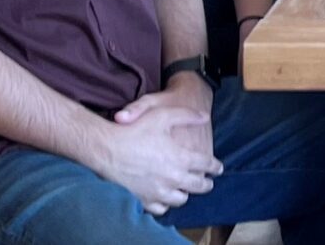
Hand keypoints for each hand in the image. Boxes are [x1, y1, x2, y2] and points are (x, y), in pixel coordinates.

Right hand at [99, 103, 220, 214]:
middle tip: (208, 182)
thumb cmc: (134, 130)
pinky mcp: (143, 199)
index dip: (215, 166)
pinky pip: (160, 208)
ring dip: (185, 193)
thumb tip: (205, 117)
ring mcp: (158, 191)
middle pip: (199, 186)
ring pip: (181, 199)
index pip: (207, 165)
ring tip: (186, 189)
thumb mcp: (162, 115)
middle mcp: (173, 177)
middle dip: (206, 184)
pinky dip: (165, 204)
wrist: (106, 148)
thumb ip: (187, 115)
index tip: (218, 168)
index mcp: (181, 158)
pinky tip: (165, 198)